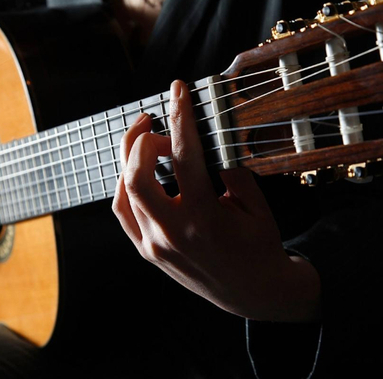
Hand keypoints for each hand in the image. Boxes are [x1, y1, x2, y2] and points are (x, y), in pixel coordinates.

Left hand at [113, 80, 319, 321]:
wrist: (253, 293)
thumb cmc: (259, 246)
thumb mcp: (256, 205)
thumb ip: (231, 168)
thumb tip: (210, 134)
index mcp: (204, 217)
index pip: (185, 155)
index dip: (180, 116)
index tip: (178, 90)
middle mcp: (173, 233)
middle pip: (136, 174)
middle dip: (140, 139)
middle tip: (154, 123)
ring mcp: (155, 246)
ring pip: (124, 192)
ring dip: (129, 160)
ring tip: (147, 144)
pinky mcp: (147, 252)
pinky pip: (123, 212)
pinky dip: (126, 186)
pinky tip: (139, 173)